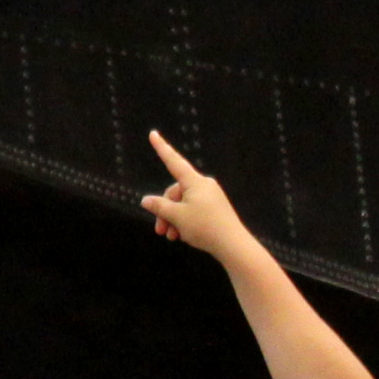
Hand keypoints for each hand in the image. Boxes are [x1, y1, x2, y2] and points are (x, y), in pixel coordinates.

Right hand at [143, 131, 251, 259]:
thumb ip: (159, 206)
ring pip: (183, 204)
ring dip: (174, 220)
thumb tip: (145, 200)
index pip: (173, 161)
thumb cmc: (204, 227)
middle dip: (165, 211)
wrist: (233, 245)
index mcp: (195, 182)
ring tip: (171, 237)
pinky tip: (182, 236)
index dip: (161, 148)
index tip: (153, 133)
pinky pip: (194, 210)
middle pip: (175, 192)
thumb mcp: (177, 217)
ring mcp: (211, 197)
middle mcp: (204, 185)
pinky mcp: (215, 208)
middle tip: (160, 231)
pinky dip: (185, 221)